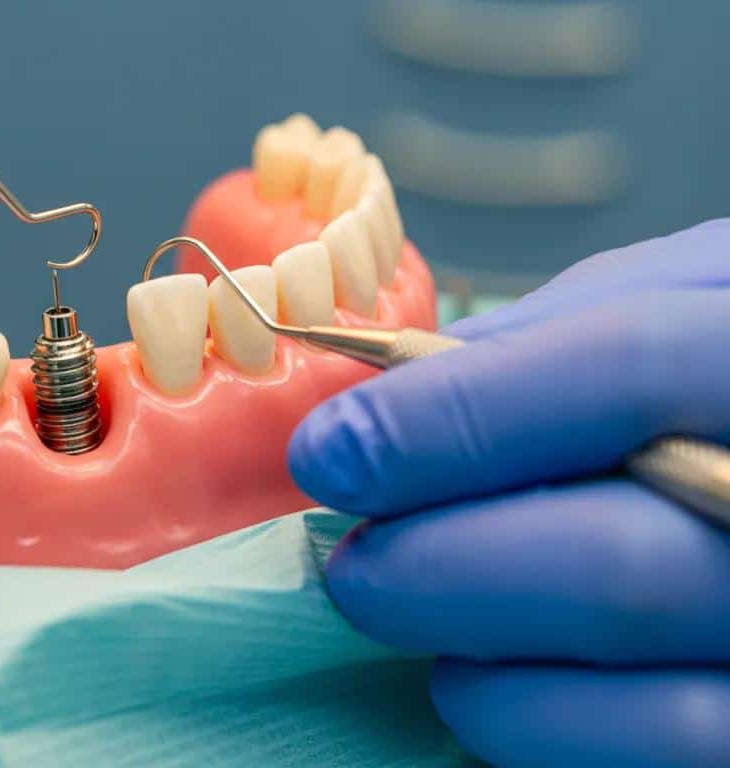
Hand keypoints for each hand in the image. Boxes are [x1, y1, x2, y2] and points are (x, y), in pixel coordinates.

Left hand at [289, 220, 729, 767]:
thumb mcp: (680, 294)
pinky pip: (661, 747)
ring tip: (402, 607)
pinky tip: (476, 676)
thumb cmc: (727, 356)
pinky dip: (530, 718)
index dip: (449, 417)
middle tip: (350, 563)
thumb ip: (555, 330)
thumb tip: (400, 386)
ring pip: (636, 672)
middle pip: (614, 559)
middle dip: (436, 564)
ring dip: (469, 642)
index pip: (614, 374)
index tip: (328, 452)